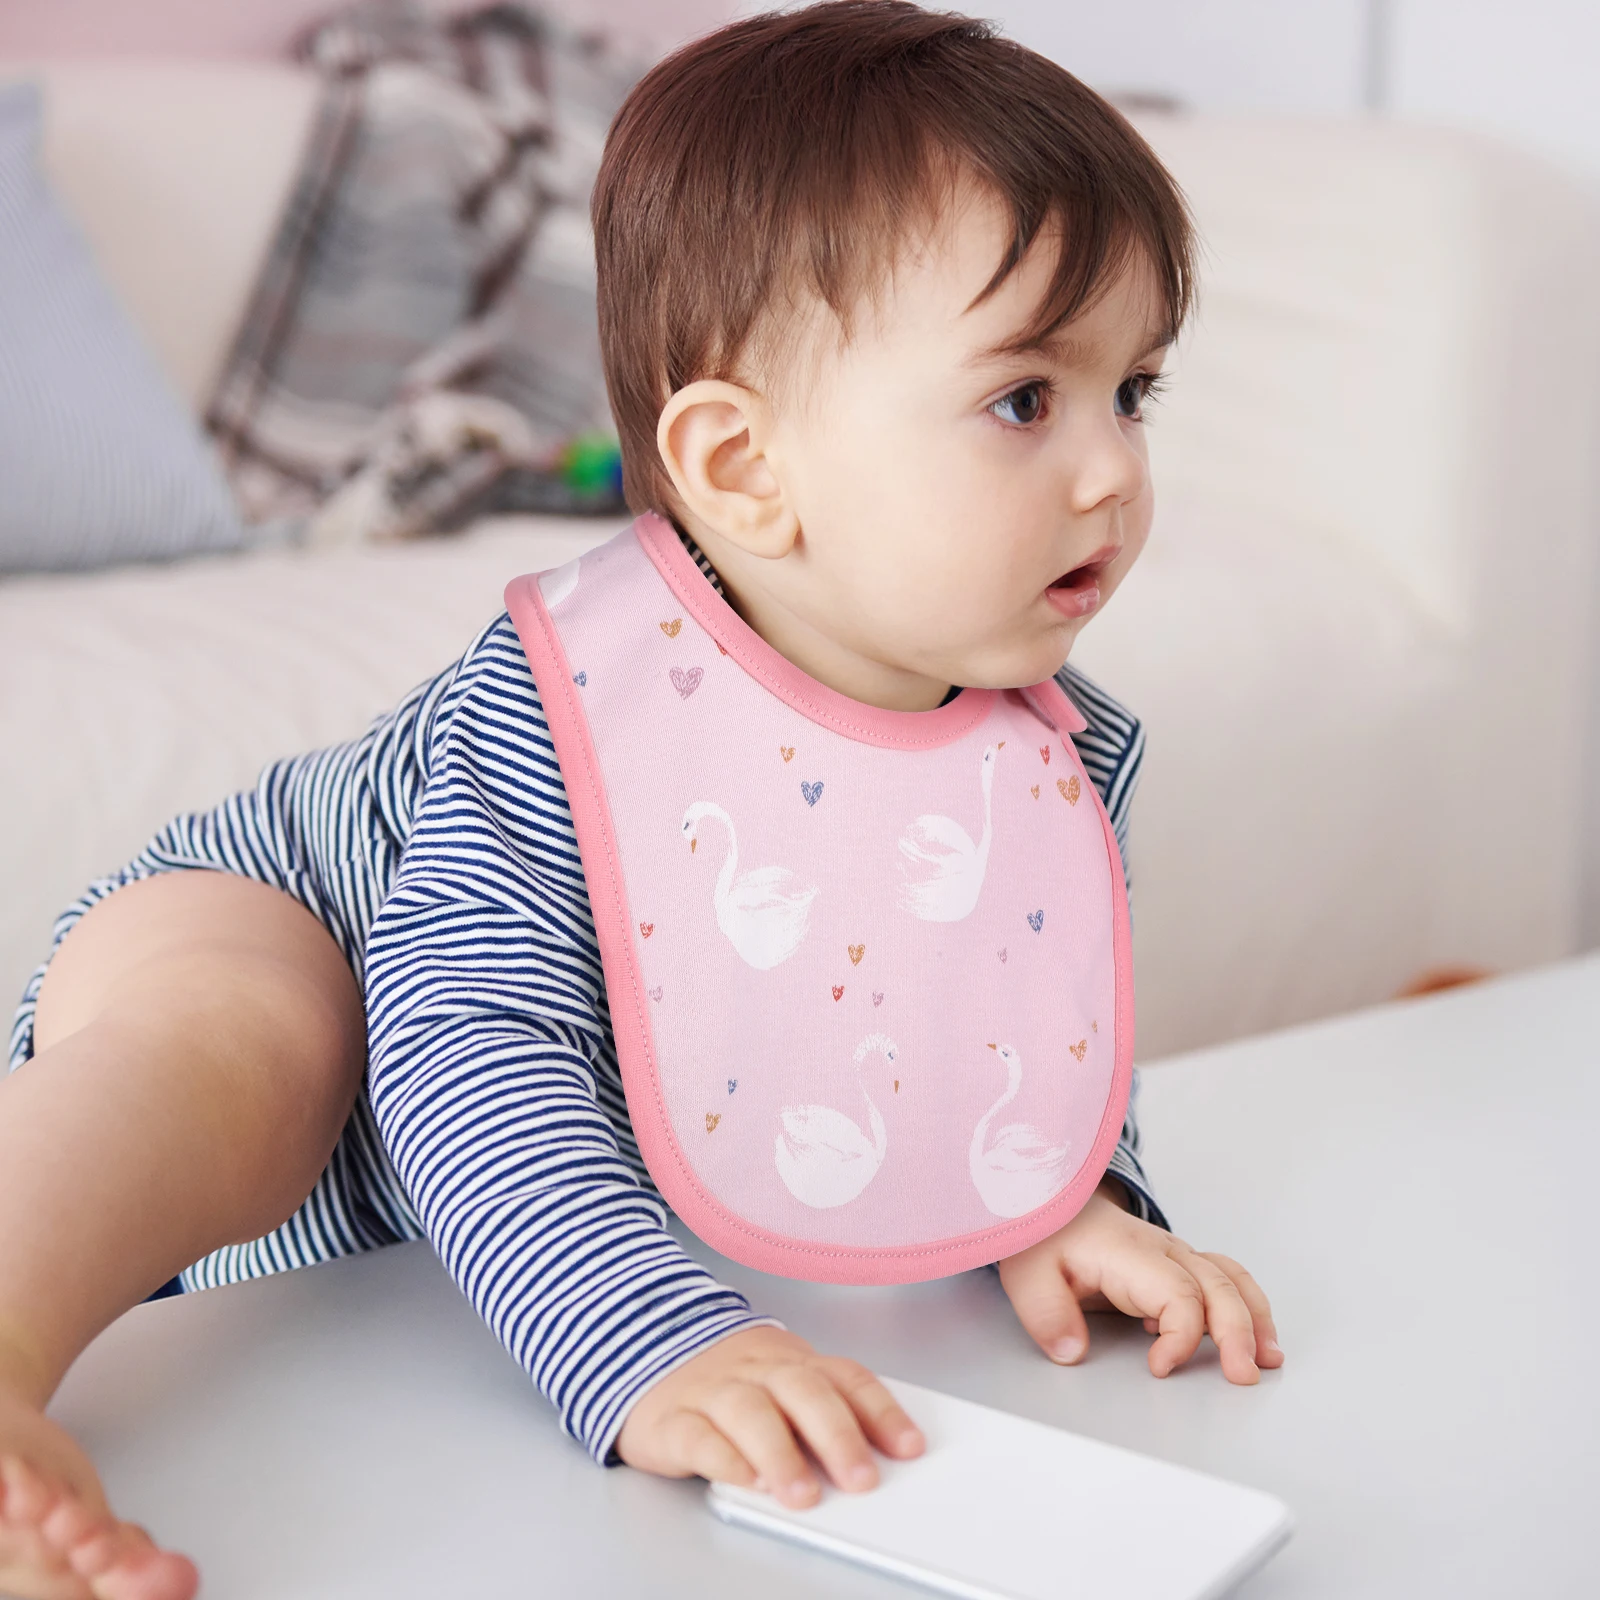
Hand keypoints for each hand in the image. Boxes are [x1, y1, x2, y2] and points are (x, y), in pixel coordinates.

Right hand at [614, 1326, 923, 1507]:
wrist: (643, 1350)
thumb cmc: (732, 1384)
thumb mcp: (780, 1387)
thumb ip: (818, 1415)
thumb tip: (874, 1464)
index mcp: (794, 1361)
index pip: (846, 1377)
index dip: (881, 1411)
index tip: (911, 1448)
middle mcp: (758, 1370)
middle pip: (803, 1391)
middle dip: (836, 1435)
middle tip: (862, 1480)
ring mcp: (713, 1390)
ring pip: (750, 1412)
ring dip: (780, 1454)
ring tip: (802, 1496)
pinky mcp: (671, 1419)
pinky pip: (698, 1435)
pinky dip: (723, 1459)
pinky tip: (744, 1481)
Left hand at [998, 1185, 1282, 1383]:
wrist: (1048, 1198)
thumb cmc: (1043, 1235)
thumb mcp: (1027, 1275)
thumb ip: (1047, 1314)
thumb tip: (1072, 1353)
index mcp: (1130, 1254)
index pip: (1177, 1295)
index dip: (1180, 1336)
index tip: (1159, 1369)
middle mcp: (1161, 1250)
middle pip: (1217, 1287)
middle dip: (1238, 1333)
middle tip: (1243, 1377)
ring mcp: (1173, 1253)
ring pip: (1230, 1279)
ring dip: (1254, 1317)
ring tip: (1267, 1359)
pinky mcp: (1175, 1262)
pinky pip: (1224, 1277)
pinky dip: (1247, 1303)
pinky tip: (1254, 1335)